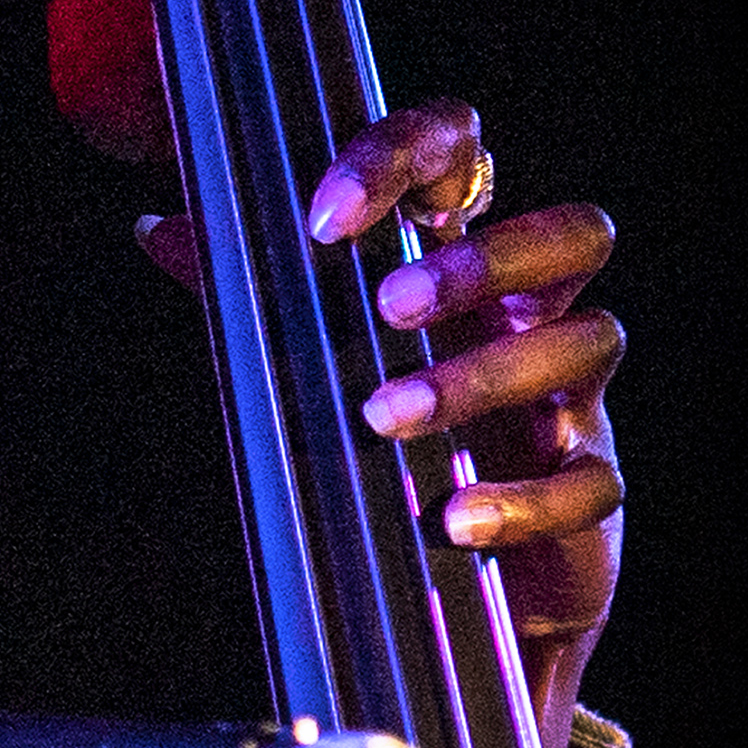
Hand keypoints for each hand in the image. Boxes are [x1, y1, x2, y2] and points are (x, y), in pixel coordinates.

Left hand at [139, 101, 621, 747]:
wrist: (442, 586)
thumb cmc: (375, 441)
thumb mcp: (308, 359)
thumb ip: (245, 293)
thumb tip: (157, 228)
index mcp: (462, 266)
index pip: (465, 164)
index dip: (405, 162)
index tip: (322, 218)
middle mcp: (531, 317)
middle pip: (574, 232)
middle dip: (485, 258)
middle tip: (389, 305)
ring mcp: (571, 398)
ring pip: (588, 342)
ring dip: (479, 376)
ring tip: (381, 418)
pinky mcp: (587, 488)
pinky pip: (590, 481)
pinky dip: (521, 499)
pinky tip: (452, 518)